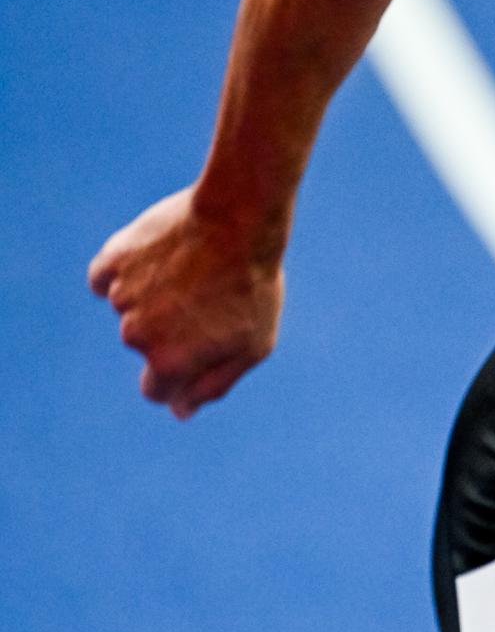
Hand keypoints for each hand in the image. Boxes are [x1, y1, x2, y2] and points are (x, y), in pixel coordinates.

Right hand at [88, 189, 284, 416]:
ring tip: (191, 273)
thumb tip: (179, 411)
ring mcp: (122, 296)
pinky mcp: (113, 260)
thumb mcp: (252, 346)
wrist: (237, 220)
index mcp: (169, 363)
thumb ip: (213, 385)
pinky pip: (105, 277)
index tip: (199, 348)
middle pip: (144, 347)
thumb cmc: (252, 287)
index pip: (155, 391)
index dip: (178, 374)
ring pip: (128, 309)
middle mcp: (137, 335)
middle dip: (170, 331)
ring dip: (152, 297)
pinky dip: (123, 273)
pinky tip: (155, 259)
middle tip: (206, 300)